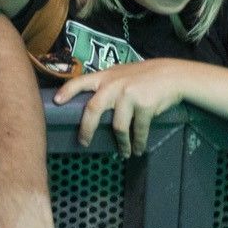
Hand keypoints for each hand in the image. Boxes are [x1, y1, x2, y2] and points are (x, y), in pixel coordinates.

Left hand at [53, 58, 188, 156]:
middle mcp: (113, 85)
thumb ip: (106, 85)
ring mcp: (128, 95)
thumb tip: (91, 102)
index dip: (67, 91)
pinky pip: (139, 130)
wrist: (171, 75)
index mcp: (105, 76)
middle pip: (93, 109)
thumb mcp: (120, 75)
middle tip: (83, 142)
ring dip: (122, 143)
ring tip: (125, 153)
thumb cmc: (143, 76)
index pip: (80, 82)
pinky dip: (138, 142)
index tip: (56, 102)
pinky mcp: (144, 106)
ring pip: (118, 127)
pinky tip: (139, 149)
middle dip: (87, 129)